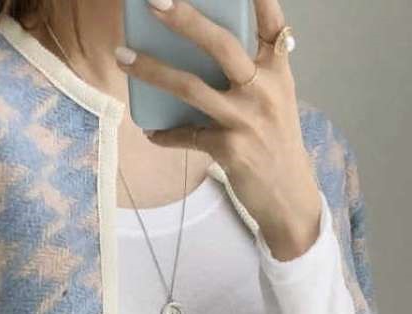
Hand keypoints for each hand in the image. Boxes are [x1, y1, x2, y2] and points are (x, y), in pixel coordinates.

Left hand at [114, 0, 321, 259]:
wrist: (289, 196)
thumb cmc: (275, 142)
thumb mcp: (276, 100)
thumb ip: (254, 71)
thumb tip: (202, 48)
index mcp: (278, 72)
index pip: (271, 24)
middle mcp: (265, 90)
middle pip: (222, 45)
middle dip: (185, 19)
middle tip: (154, 1)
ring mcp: (247, 120)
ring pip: (192, 87)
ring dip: (153, 71)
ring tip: (123, 57)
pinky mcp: (231, 149)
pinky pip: (187, 135)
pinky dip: (165, 134)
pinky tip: (152, 131)